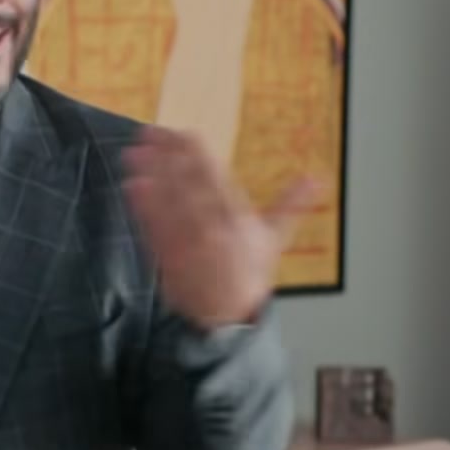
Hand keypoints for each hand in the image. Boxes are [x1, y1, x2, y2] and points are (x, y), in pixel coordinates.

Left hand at [122, 126, 314, 330]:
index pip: (217, 181)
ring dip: (151, 177)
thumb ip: (291, 204)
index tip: (186, 133)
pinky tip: (132, 186)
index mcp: (238, 222)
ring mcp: (188, 245)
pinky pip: (155, 229)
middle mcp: (213, 231)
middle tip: (151, 132)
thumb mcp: (274, 239)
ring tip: (135, 153)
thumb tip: (317, 179)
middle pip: (188, 188)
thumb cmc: (250, 274)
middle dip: (169, 159)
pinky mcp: (169, 258)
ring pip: (168, 205)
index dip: (199, 156)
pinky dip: (143, 208)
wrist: (228, 318)